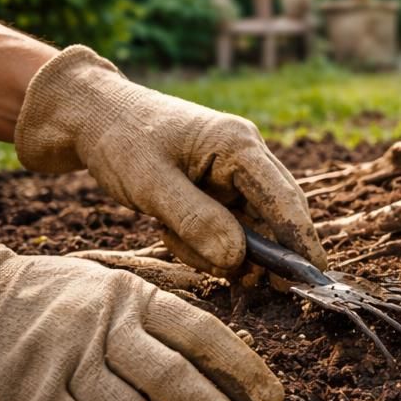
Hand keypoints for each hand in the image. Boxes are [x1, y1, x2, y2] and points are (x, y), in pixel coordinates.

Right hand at [0, 227, 283, 400]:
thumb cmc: (64, 304)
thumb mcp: (116, 290)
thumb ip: (166, 320)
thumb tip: (237, 356)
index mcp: (133, 297)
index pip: (201, 332)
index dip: (243, 369)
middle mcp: (101, 327)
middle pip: (171, 378)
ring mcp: (64, 362)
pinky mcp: (32, 397)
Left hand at [13, 46, 325, 276]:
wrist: (84, 116)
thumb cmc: (117, 138)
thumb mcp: (150, 182)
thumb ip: (196, 221)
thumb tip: (240, 260)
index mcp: (238, 145)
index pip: (285, 199)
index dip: (303, 240)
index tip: (316, 278)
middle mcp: (245, 159)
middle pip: (274, 218)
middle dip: (258, 254)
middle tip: (246, 285)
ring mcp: (230, 176)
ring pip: (246, 231)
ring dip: (215, 249)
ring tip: (169, 237)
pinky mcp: (213, 191)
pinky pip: (223, 230)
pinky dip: (200, 243)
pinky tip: (167, 230)